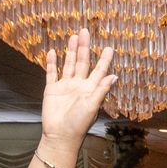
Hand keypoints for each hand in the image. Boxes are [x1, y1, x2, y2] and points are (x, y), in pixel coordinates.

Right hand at [40, 30, 117, 152]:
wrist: (60, 136)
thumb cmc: (78, 124)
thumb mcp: (92, 105)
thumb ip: (101, 90)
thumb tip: (114, 76)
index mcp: (90, 89)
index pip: (99, 70)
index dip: (104, 59)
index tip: (109, 47)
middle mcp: (79, 85)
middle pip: (82, 62)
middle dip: (84, 47)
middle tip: (86, 31)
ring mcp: (65, 86)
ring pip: (68, 64)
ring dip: (70, 51)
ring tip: (73, 36)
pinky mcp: (52, 90)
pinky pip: (52, 73)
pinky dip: (52, 63)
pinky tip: (53, 52)